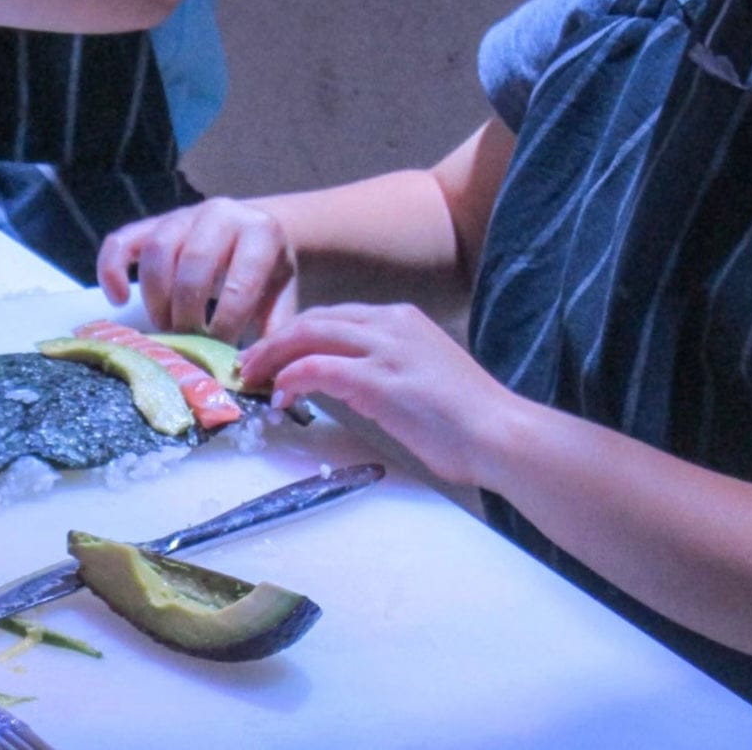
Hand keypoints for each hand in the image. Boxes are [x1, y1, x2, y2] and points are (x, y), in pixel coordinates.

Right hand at [96, 197, 296, 344]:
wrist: (252, 233)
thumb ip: (273, 333)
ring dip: (156, 298)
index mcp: (261, 233)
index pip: (239, 282)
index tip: (220, 350)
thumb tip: (256, 375)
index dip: (226, 323)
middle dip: (188, 312)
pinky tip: (120, 300)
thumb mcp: (280, 300)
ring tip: (165, 328)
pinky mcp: (151, 223)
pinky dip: (112, 270)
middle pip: (193, 263)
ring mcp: (183, 216)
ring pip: (157, 251)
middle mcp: (221, 213)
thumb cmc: (265, 276)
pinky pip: (121, 242)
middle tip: (188, 342)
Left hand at [238, 302, 517, 485]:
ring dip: (274, 356)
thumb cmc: (466, 420)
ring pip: (308, 335)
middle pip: (314, 319)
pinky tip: (281, 394)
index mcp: (402, 320)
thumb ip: (381, 371)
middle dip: (275, 340)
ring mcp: (385, 349)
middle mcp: (392, 323)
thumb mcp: (419, 377)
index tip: (273, 354)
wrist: (500, 434)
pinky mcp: (379, 379)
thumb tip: (346, 384)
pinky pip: (318, 367)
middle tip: (251, 364)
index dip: (295, 334)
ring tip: (255, 378)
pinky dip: (292, 378)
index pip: (333, 316)